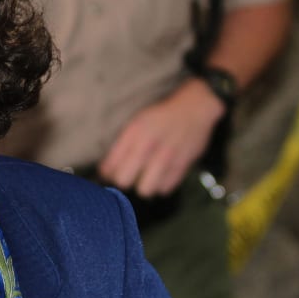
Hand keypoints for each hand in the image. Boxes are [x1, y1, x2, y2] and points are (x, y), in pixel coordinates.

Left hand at [98, 78, 224, 197]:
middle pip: (124, 180)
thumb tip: (105, 171)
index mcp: (134, 132)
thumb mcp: (136, 123)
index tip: (109, 173)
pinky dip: (161, 186)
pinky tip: (160, 176)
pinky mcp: (182, 165)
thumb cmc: (160, 117)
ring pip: (145, 189)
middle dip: (122, 181)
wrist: (194, 108)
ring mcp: (167, 156)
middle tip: (127, 176)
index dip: (107, 173)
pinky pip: (165, 188)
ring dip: (143, 186)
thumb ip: (121, 146)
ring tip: (145, 179)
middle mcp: (149, 145)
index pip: (111, 165)